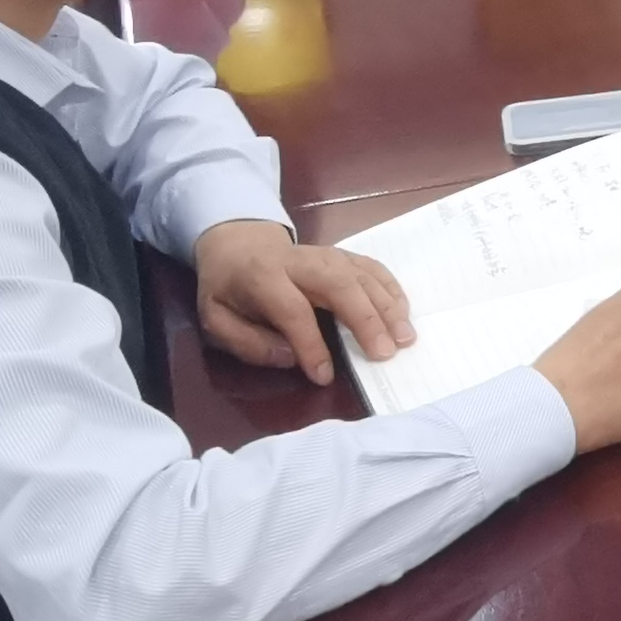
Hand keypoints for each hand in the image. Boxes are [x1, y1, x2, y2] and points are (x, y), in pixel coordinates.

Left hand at [195, 222, 413, 377]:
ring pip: (360, 275)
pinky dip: (391, 288)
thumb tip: (290, 358)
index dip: (310, 344)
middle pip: (338, 283)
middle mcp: (299, 261)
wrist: (238, 243)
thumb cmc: (228, 289)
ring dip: (386, 306)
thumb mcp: (216, 319)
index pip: (292, 310)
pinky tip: (404, 313)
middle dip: (365, 318)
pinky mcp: (342, 255)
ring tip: (405, 338)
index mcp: (262, 277)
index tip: (324, 376)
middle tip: (386, 353)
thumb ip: (247, 342)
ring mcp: (325, 254)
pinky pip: (371, 267)